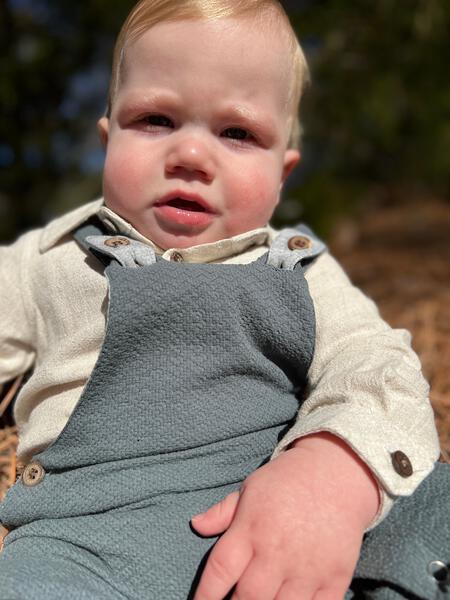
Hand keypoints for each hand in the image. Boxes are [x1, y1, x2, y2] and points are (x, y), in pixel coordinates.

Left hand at [191, 433, 379, 599]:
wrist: (337, 472)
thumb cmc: (287, 481)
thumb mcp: (251, 488)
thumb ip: (223, 512)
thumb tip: (196, 524)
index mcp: (251, 528)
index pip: (219, 571)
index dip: (205, 595)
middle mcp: (276, 551)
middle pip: (248, 598)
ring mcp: (307, 567)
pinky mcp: (335, 577)